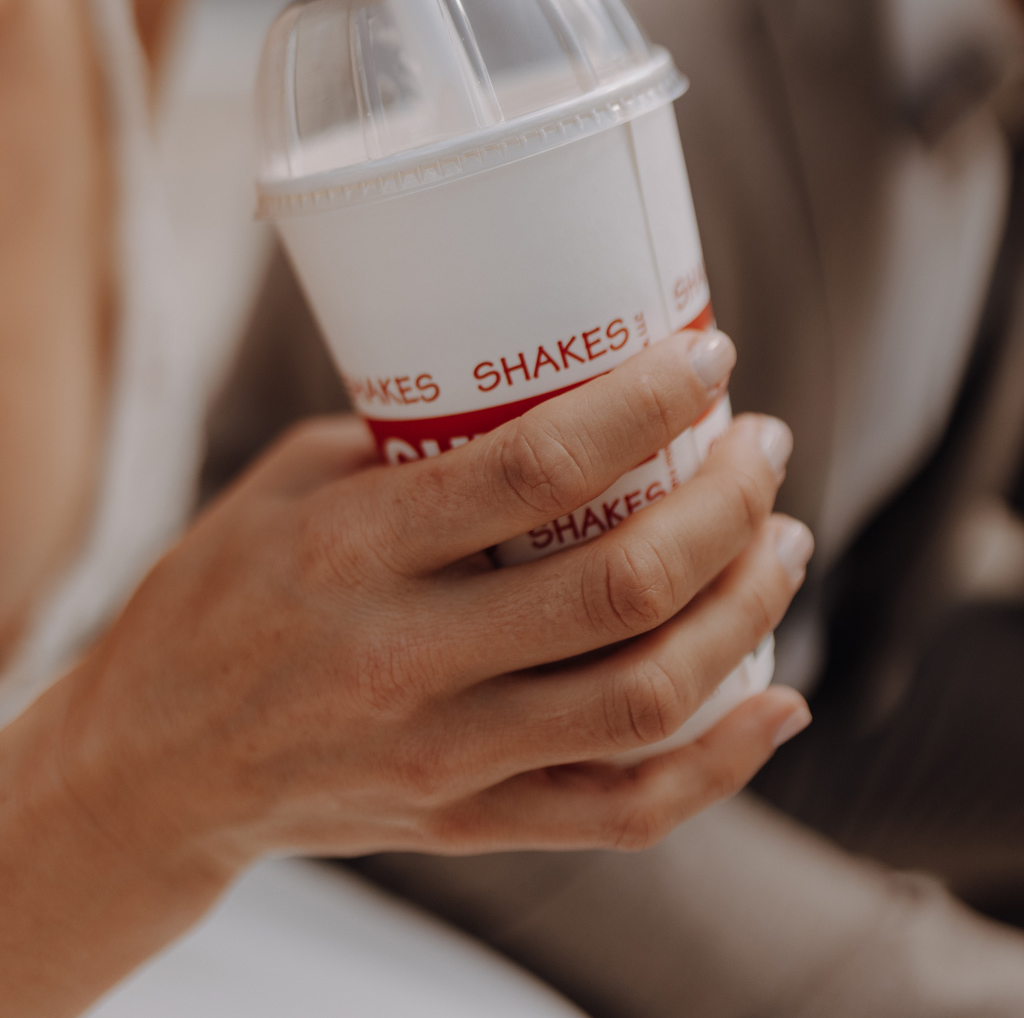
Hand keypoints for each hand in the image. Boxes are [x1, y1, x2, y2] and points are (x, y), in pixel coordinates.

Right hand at [54, 330, 810, 882]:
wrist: (150, 766)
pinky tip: (777, 700)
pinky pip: (626, 811)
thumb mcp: (288, 483)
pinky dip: (724, 761)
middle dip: (726, 503)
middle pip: (619, 586)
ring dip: (746, 612)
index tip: (708, 361)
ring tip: (782, 543)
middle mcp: (403, 660)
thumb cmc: (219, 595)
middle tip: (762, 448)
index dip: (647, 404)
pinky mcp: (468, 823)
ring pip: (645, 699)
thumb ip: (414, 446)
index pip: (537, 467)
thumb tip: (556, 397)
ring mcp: (444, 757)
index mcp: (352, 550)